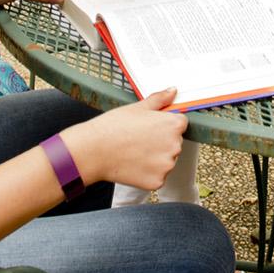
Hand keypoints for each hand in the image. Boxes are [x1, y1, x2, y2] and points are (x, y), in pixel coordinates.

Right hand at [64, 88, 187, 189]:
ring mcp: (167, 165)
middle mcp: (175, 145)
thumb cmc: (113, 127)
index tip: (150, 128)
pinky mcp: (158, 181)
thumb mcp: (138, 107)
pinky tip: (133, 164)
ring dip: (155, 158)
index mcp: (173, 125)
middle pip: (174, 143)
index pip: (180, 124)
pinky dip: (148, 173)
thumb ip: (160, 99)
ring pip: (166, 160)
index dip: (163, 125)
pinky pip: (157, 176)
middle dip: (160, 142)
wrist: (94, 150)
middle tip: (138, 139)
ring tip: (134, 152)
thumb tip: (173, 91)